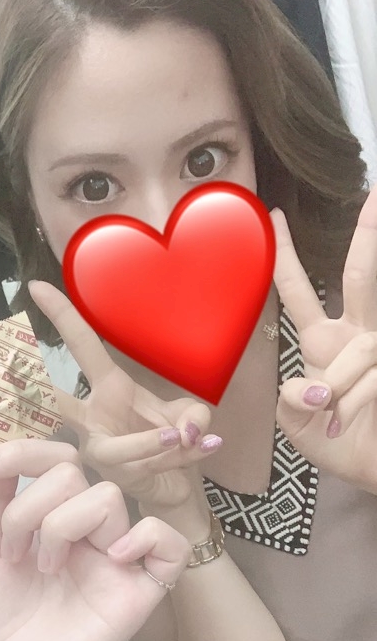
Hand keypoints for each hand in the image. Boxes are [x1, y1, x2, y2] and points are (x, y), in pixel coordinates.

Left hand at [0, 439, 189, 640]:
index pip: (55, 460)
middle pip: (75, 473)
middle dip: (30, 506)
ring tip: (45, 568)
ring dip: (62, 526)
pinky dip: (145, 538)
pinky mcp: (140, 591)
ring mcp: (117, 558)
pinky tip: (110, 559)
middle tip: (15, 552)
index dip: (22, 453)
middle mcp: (88, 531)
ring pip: (108, 498)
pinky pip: (171, 545)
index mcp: (53, 516)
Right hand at [28, 281, 221, 508]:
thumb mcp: (189, 415)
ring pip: (116, 448)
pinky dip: (183, 456)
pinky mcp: (116, 480)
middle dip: (42, 394)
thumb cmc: (170, 444)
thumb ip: (194, 414)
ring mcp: (101, 453)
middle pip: (60, 404)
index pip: (81, 347)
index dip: (61, 316)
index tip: (37, 287)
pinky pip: (146, 467)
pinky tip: (208, 446)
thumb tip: (186, 431)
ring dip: (152, 443)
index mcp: (108, 389)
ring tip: (183, 435)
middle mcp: (94, 421)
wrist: (175, 488)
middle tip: (16, 374)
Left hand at [271, 186, 376, 492]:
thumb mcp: (298, 425)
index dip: (286, 257)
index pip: (300, 291)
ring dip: (342, 386)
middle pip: (358, 277)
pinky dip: (353, 403)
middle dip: (367, 236)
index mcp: (324, 342)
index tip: (274, 217)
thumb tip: (310, 383)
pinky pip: (371, 375)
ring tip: (333, 419)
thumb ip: (290, 402)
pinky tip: (345, 423)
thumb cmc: (341, 447)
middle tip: (376, 194)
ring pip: (363, 347)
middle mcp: (358, 335)